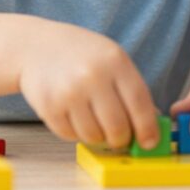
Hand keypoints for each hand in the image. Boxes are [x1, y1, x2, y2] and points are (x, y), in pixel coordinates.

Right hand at [18, 22, 158, 149]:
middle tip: (120, 137)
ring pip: (94, 136)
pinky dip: (77, 133)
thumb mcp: (113, 60)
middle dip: (122, 139)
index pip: (139, 103)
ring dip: (99, 137)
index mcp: (114, 61)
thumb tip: (151, 128)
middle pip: (117, 126)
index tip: (150, 143)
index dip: (147, 128)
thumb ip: (133, 91)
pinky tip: (75, 116)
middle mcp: (92, 76)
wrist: (38, 47)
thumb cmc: (82, 55)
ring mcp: (69, 92)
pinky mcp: (49, 107)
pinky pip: (71, 136)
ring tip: (95, 122)